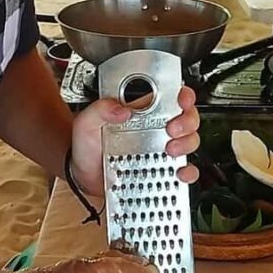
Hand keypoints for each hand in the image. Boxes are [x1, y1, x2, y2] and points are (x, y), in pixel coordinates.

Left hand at [70, 87, 199, 196]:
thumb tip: (121, 109)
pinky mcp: (161, 170)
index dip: (183, 94)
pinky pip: (184, 171)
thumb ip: (99, 110)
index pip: (170, 95)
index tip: (182, 100)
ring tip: (171, 150)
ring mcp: (160, 149)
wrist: (83, 178)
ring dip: (187, 144)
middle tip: (172, 129)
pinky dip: (188, 172)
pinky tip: (180, 173)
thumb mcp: (86, 124)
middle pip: (187, 117)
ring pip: (190, 141)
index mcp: (141, 112)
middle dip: (187, 120)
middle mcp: (155, 129)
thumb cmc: (86, 148)